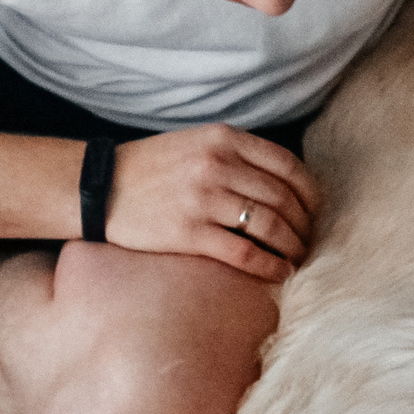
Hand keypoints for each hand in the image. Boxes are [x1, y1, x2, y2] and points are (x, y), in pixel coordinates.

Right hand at [101, 124, 321, 281]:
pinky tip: (280, 275)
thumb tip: (287, 182)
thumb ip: (238, 154)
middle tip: (309, 241)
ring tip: (297, 259)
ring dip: (293, 247)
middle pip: (284, 199)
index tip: (315, 211)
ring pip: (271, 227)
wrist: (99, 187)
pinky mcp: (189, 233)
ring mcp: (203, 199)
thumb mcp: (198, 143)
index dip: (310, 193)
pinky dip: (270, 267)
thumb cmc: (153, 168)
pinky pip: (245, 254)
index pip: (288, 166)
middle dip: (305, 225)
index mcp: (224, 138)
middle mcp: (217, 165)